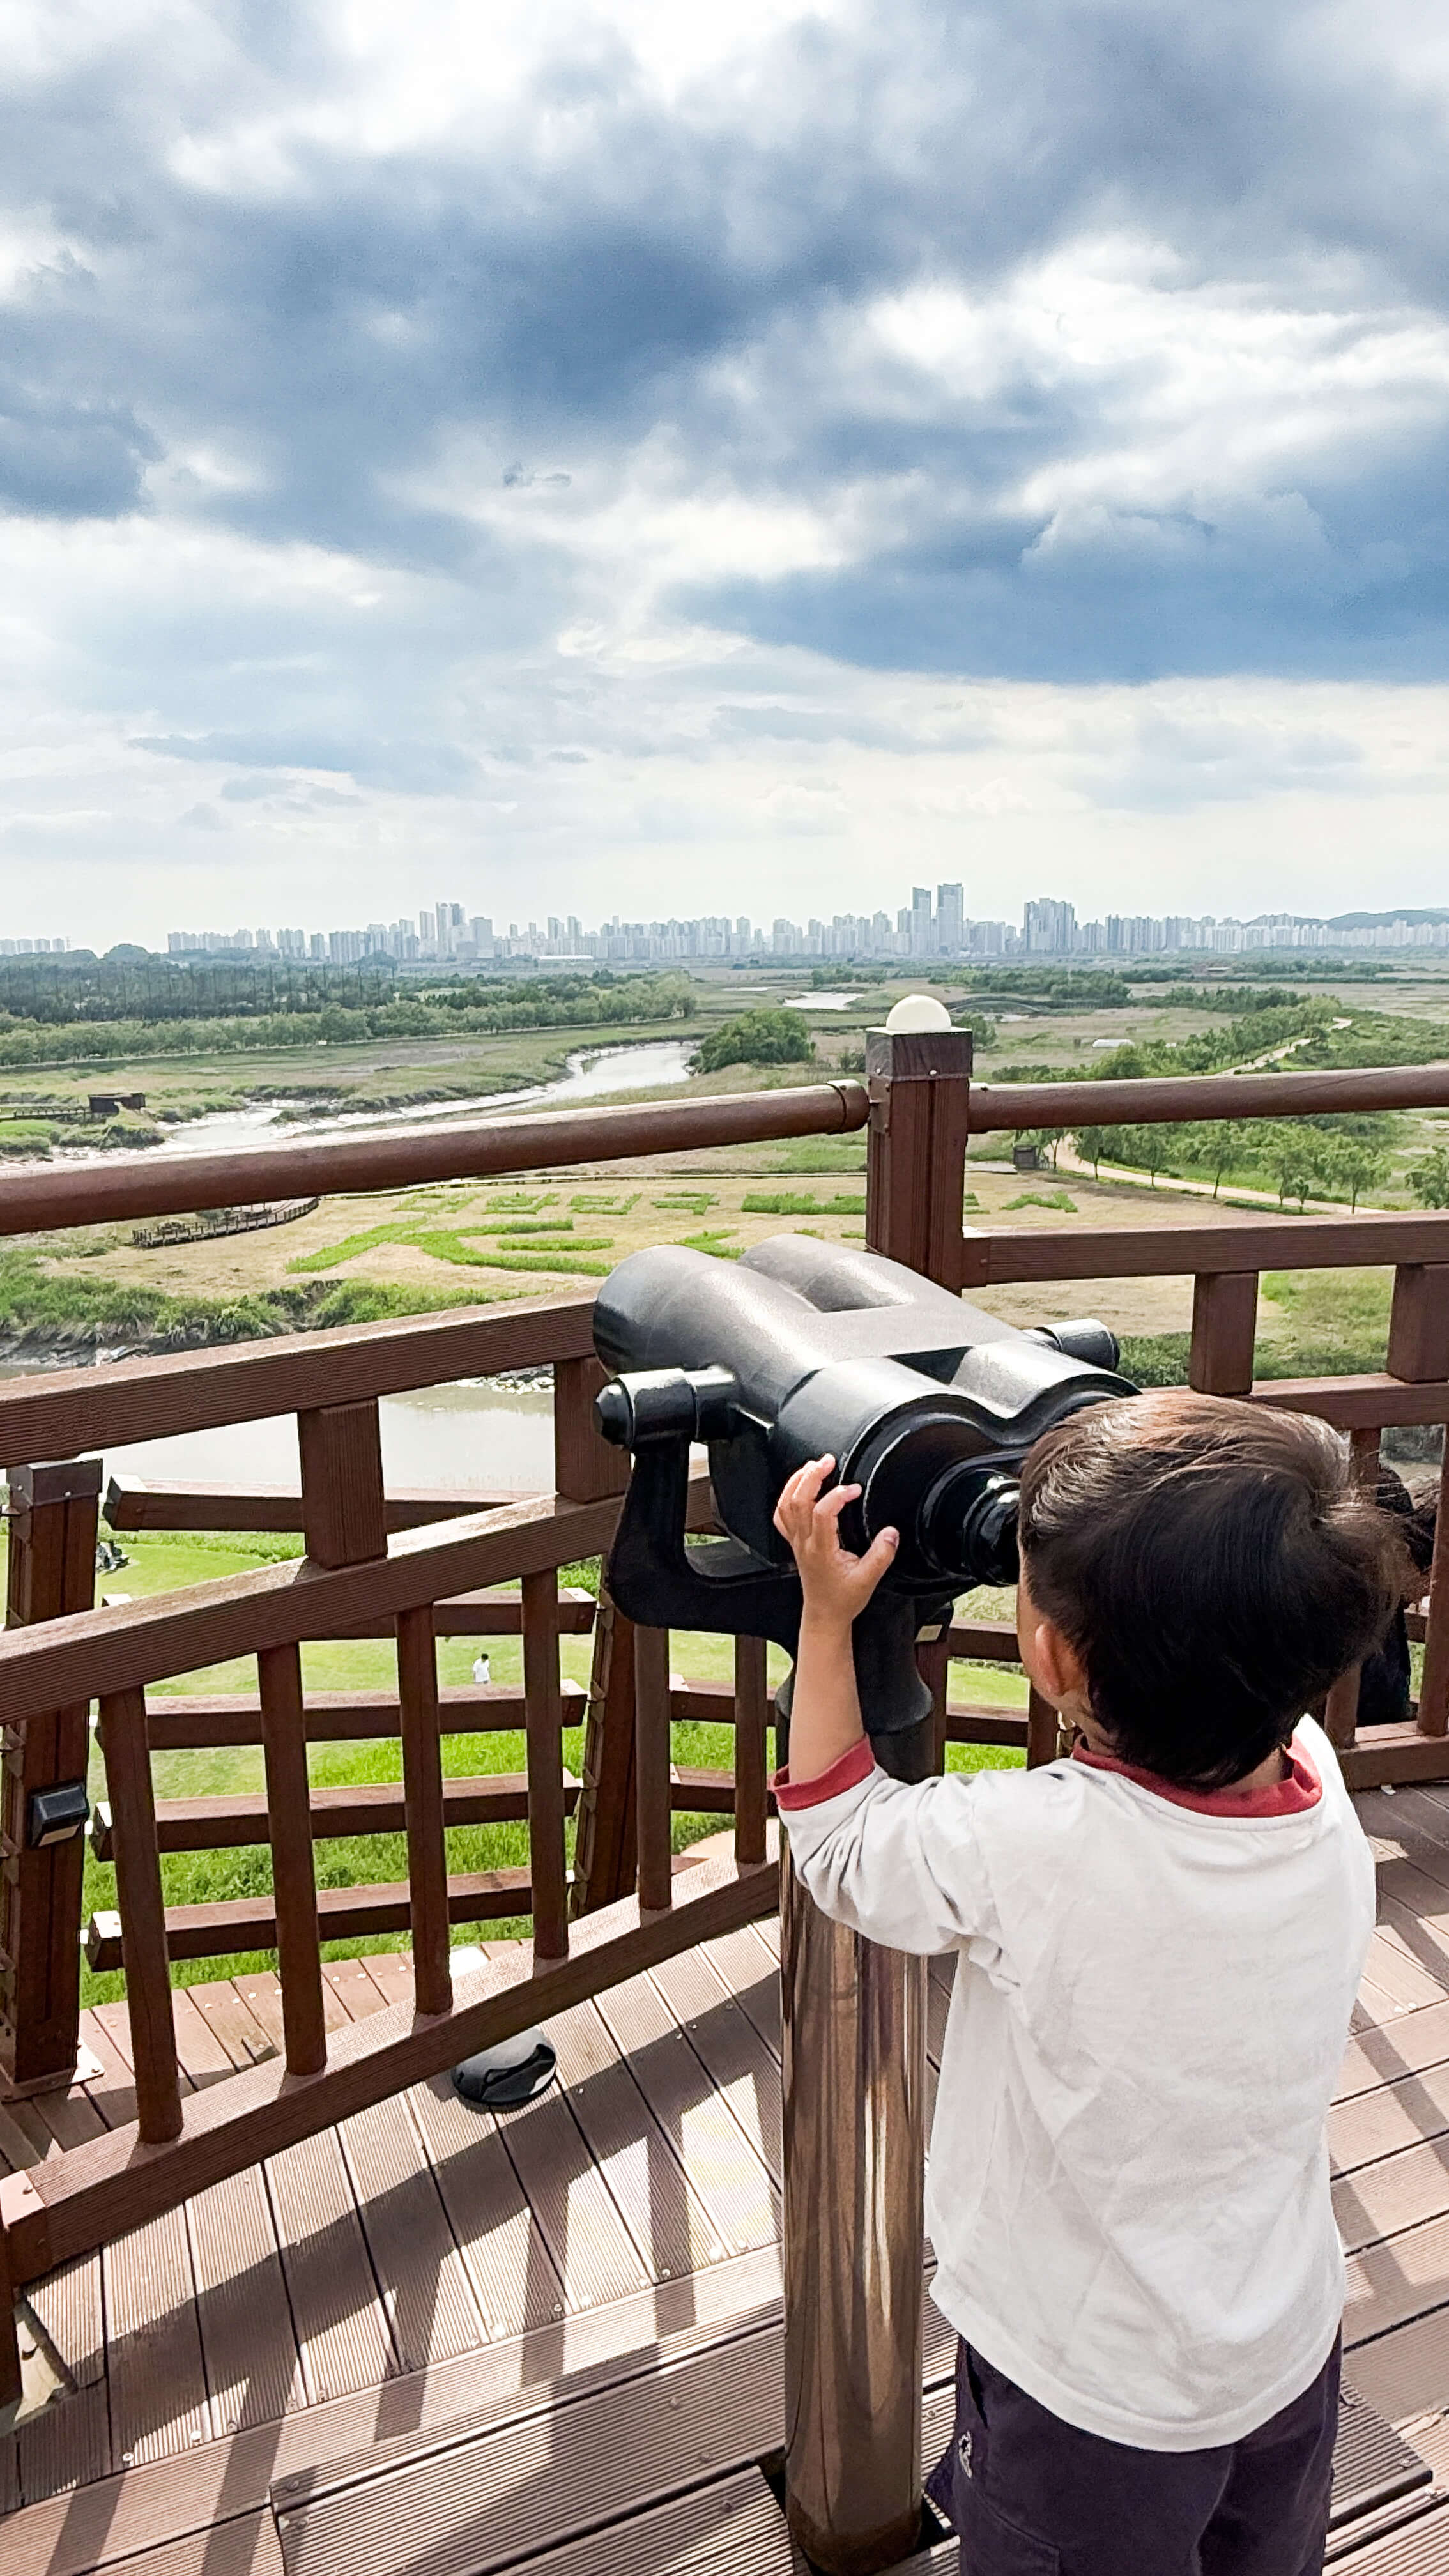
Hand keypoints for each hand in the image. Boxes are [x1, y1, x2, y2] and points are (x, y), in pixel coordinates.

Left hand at [774, 1454, 898, 1626]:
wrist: (825, 1615)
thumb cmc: (843, 1599)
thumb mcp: (869, 1579)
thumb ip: (882, 1555)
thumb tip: (891, 1532)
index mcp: (821, 1549)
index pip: (822, 1512)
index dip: (838, 1495)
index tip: (854, 1489)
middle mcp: (805, 1543)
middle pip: (798, 1501)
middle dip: (812, 1476)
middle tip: (828, 1461)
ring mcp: (797, 1542)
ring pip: (786, 1505)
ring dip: (797, 1481)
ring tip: (813, 1466)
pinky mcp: (795, 1542)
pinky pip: (782, 1515)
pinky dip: (787, 1496)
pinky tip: (797, 1486)